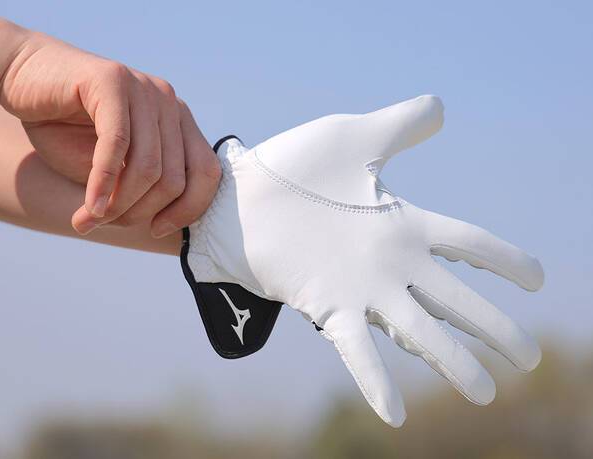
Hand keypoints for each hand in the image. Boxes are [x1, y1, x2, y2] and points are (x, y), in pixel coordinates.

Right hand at [0, 32, 220, 236]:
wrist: (19, 78)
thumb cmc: (64, 128)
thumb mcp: (110, 168)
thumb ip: (138, 189)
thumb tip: (164, 228)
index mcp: (178, 122)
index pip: (207, 173)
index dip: (188, 210)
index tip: (156, 229)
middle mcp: (169, 102)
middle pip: (175, 178)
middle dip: (140, 212)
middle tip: (107, 223)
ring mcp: (144, 89)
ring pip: (148, 167)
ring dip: (118, 205)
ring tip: (91, 219)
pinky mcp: (112, 81)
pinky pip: (117, 145)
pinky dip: (103, 183)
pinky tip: (89, 208)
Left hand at [181, 95, 543, 426]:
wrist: (240, 196)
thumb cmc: (295, 167)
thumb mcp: (356, 138)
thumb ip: (400, 126)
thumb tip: (442, 108)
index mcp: (401, 224)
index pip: (466, 242)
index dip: (503, 260)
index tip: (536, 279)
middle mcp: (388, 262)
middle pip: (456, 298)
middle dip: (493, 328)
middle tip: (528, 359)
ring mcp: (360, 288)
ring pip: (419, 331)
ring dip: (452, 363)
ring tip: (483, 393)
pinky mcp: (325, 305)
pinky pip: (355, 348)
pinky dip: (373, 380)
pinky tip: (393, 414)